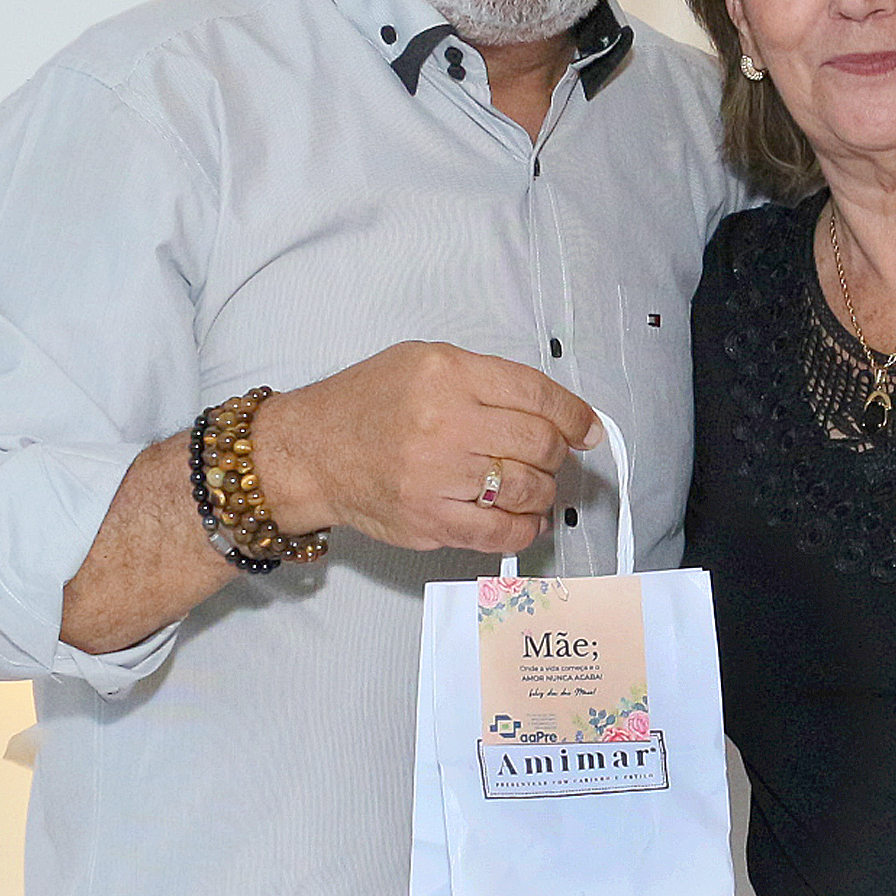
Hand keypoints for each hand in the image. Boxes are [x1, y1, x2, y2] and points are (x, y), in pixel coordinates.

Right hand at [256, 342, 602, 554]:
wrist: (310, 451)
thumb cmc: (366, 404)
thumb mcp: (424, 362)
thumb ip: (489, 381)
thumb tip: (557, 415)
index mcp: (447, 375)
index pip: (536, 395)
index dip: (574, 415)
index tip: (585, 429)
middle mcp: (443, 423)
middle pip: (538, 445)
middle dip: (556, 454)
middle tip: (547, 457)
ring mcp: (436, 476)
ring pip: (527, 490)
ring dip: (543, 491)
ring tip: (531, 486)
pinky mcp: (430, 520)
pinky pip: (501, 533)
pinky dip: (526, 529)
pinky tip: (526, 520)